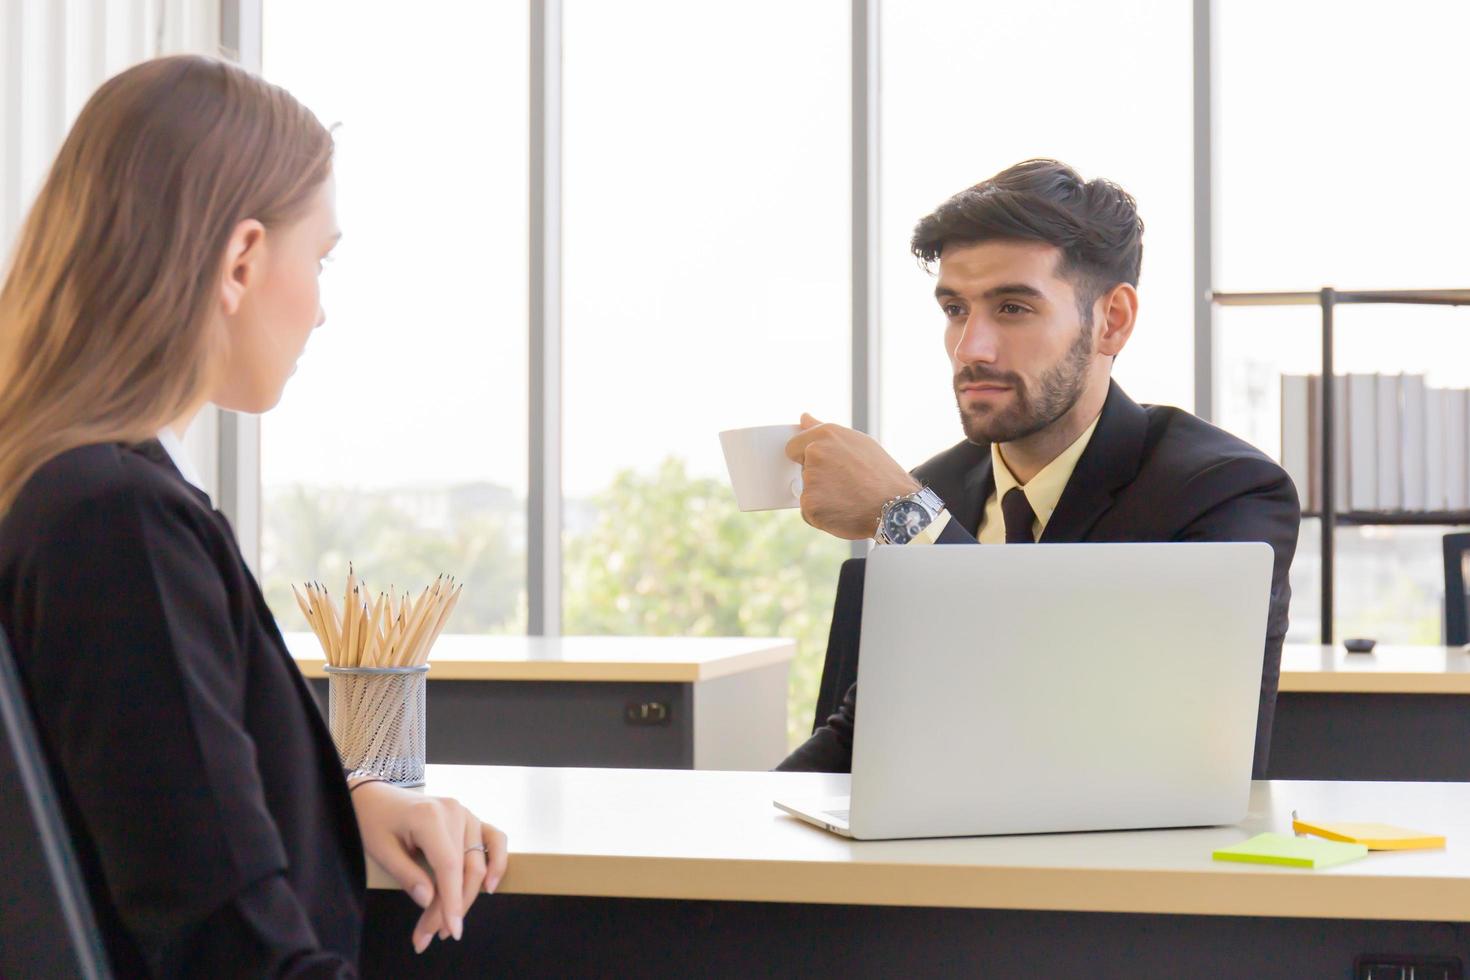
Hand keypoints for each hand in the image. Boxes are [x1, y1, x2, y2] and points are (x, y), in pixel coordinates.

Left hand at [350, 782, 508, 954]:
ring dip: (468, 895)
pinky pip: (494, 839)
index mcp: (430, 817)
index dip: (453, 901)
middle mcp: (454, 812)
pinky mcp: (470, 818)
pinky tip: (491, 885)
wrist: (376, 797)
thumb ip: (407, 876)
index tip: (451, 931)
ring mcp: (466, 813)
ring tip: (450, 920)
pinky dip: (497, 862)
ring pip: (479, 862)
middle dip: (453, 907)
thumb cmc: (374, 821)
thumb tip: (429, 901)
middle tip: (430, 936)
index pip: (449, 867)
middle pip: (466, 869)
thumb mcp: (380, 850)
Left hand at [785, 413, 919, 539]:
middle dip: (817, 477)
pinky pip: (809, 511)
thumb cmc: (882, 475)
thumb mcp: (858, 442)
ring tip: (848, 497)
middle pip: (802, 469)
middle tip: (844, 484)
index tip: (825, 467)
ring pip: (806, 491)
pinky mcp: (810, 504)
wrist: (896, 506)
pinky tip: (843, 510)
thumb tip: (804, 418)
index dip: (807, 458)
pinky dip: (822, 514)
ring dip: (821, 497)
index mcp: (825, 434)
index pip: (793, 445)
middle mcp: (815, 453)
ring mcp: (810, 479)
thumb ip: (825, 430)